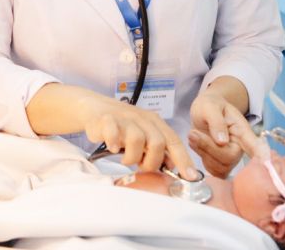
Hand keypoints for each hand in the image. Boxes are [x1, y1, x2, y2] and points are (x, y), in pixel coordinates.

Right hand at [77, 94, 196, 177]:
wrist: (94, 108)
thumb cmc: (121, 126)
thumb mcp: (143, 134)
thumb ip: (158, 148)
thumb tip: (174, 167)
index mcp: (155, 122)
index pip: (174, 141)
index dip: (183, 160)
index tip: (190, 177)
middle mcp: (142, 118)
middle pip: (157, 143)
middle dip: (151, 162)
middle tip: (141, 165)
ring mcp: (124, 118)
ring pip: (137, 140)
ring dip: (132, 157)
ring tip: (125, 159)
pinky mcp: (106, 120)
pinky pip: (113, 133)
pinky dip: (114, 143)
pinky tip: (113, 148)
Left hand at [188, 91, 261, 177]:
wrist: (204, 112)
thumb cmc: (210, 106)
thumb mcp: (210, 106)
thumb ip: (216, 122)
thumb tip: (222, 142)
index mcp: (242, 130)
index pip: (254, 144)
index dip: (260, 153)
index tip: (264, 159)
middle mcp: (240, 147)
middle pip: (229, 157)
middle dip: (208, 146)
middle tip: (193, 133)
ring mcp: (230, 159)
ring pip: (218, 166)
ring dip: (202, 151)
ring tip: (193, 134)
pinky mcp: (220, 166)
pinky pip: (211, 170)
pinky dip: (200, 157)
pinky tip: (197, 144)